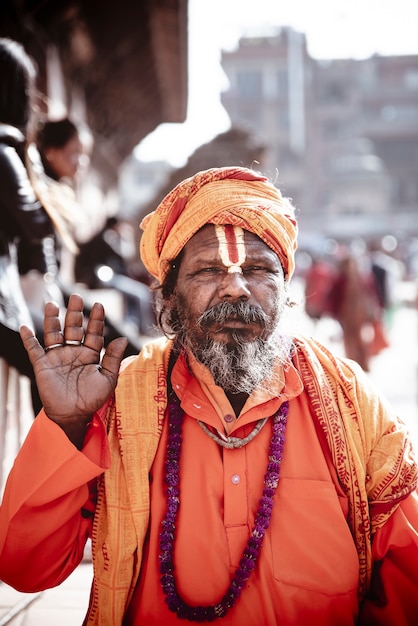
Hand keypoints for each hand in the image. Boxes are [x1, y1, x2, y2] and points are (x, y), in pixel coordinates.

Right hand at [20, 293, 127, 437]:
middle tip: (77, 296)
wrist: (74, 416)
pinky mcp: (43, 366)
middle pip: (74, 328)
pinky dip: (29, 339)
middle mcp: (74, 352)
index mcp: (90, 354)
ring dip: (52, 320)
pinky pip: (34, 350)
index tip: (99, 305)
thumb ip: (113, 358)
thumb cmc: (92, 399)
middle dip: (75, 313)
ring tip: (51, 304)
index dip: (96, 320)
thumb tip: (122, 338)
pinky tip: (25, 327)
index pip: (94, 333)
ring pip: (54, 334)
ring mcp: (58, 357)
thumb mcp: (108, 379)